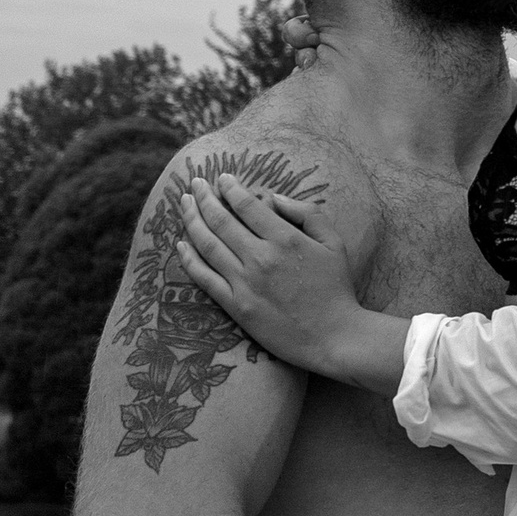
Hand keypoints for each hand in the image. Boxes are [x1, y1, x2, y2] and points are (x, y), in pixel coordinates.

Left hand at [178, 173, 395, 383]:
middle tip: (195, 182)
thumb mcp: (333, 243)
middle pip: (220, 220)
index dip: (230, 188)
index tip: (222, 178)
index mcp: (285, 239)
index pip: (247, 205)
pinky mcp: (237, 306)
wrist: (333, 337)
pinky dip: (189, 259)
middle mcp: (260, 258)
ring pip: (207, 245)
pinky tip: (181, 244)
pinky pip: (205, 278)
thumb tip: (273, 197)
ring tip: (184, 203)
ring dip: (191, 220)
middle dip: (204, 197)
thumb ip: (307, 213)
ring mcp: (245, 283)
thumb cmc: (336, 289)